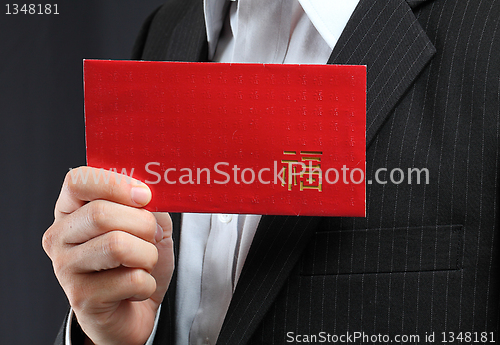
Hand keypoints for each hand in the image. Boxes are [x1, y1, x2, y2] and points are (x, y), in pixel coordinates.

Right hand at [42, 167, 173, 344]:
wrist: (133, 311)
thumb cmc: (136, 262)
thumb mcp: (147, 223)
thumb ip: (146, 204)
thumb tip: (149, 193)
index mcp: (72, 210)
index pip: (78, 180)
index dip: (116, 183)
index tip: (144, 196)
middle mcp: (60, 236)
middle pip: (101, 214)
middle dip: (143, 224)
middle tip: (152, 236)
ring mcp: (66, 268)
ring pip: (117, 246)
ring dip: (147, 255)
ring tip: (144, 263)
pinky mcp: (82, 298)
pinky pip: (131, 279)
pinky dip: (147, 283)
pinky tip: (136, 288)